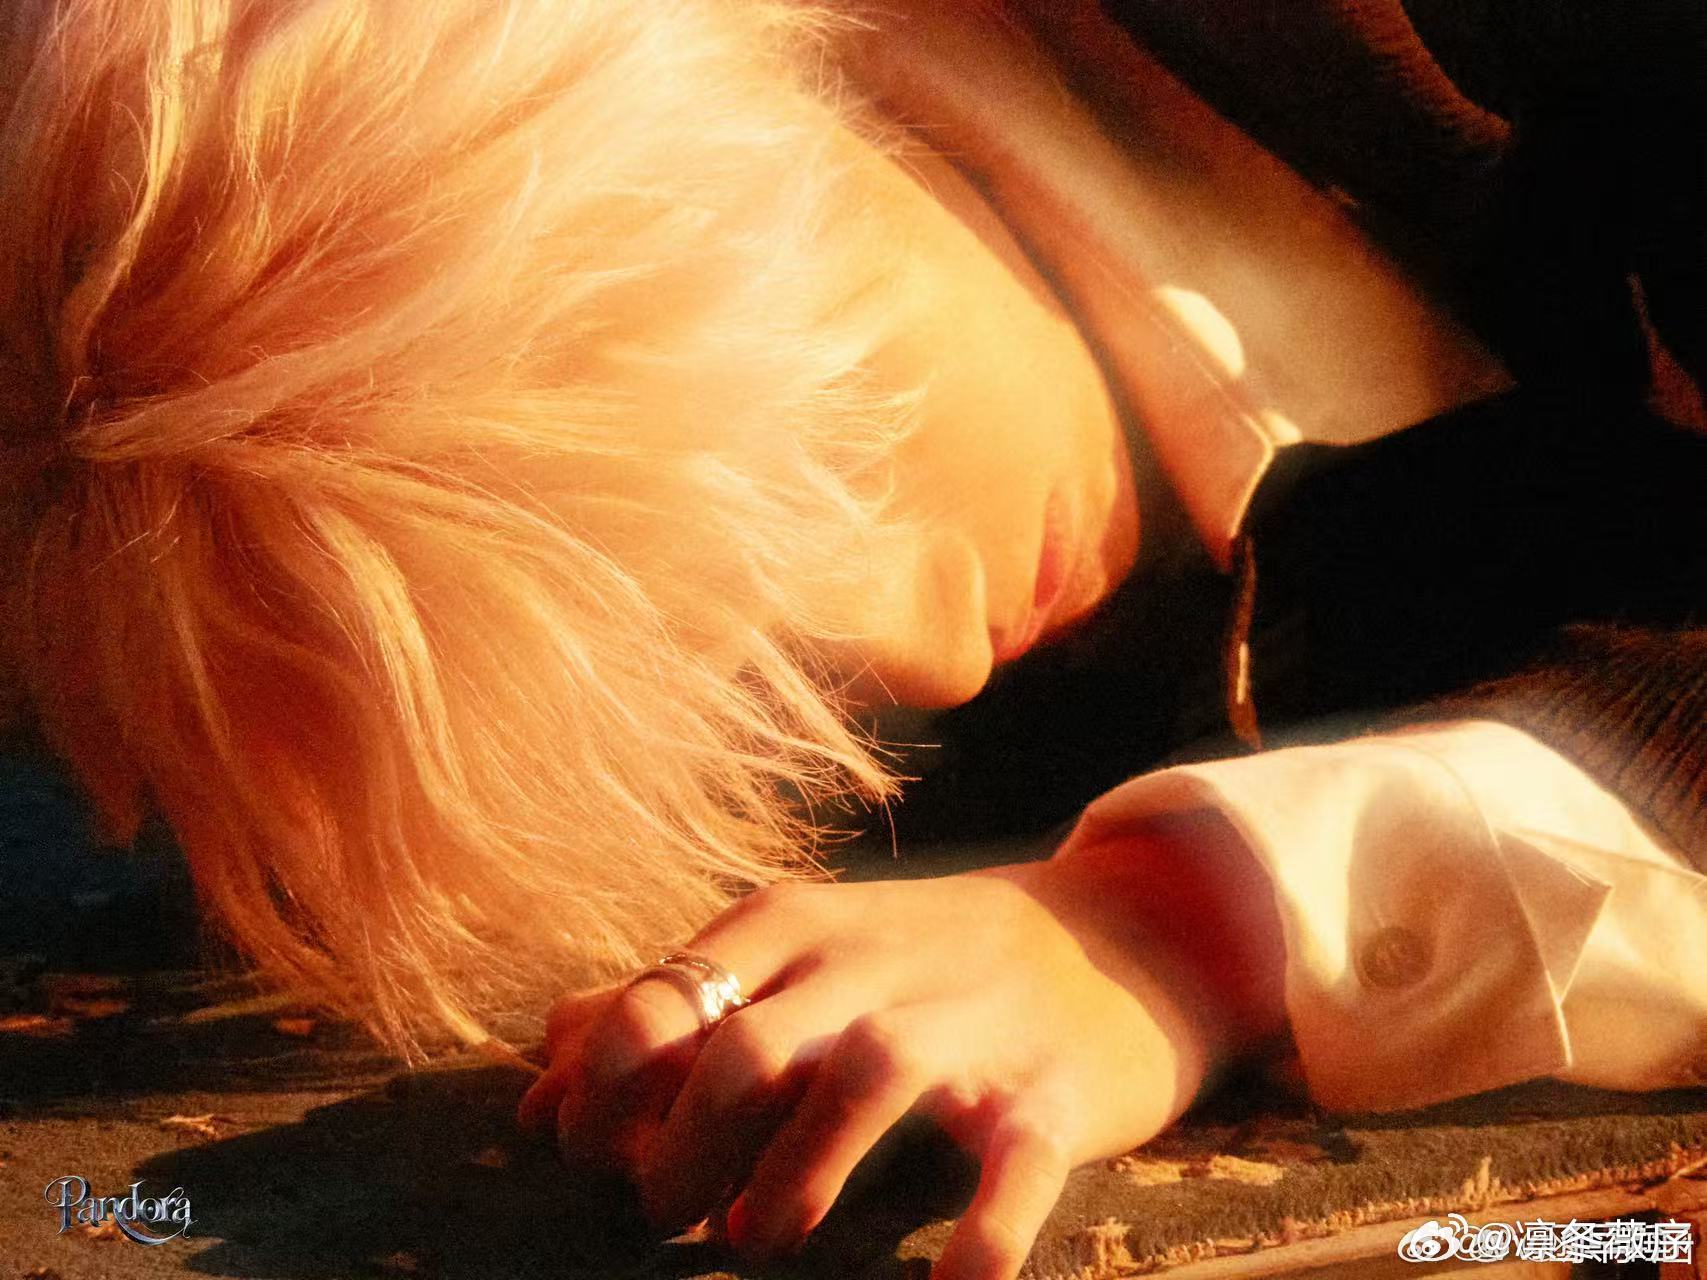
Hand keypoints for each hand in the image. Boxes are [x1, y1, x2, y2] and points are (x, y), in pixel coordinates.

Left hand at [519, 813, 1281, 1279]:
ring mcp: (974, 1025)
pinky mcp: (1058, 1093)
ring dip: (797, 1172)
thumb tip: (538, 1078)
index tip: (584, 1155)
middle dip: (681, 1144)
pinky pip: (1018, 1167)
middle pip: (750, 1044)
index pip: (668, 996)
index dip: (601, 1089)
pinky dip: (982, 1237)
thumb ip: (670, 1005)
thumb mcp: (798, 956)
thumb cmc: (923, 961)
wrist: (1125, 930)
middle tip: (662, 1215)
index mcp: (799, 927)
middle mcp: (879, 964)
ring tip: (759, 1237)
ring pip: (867, 1078)